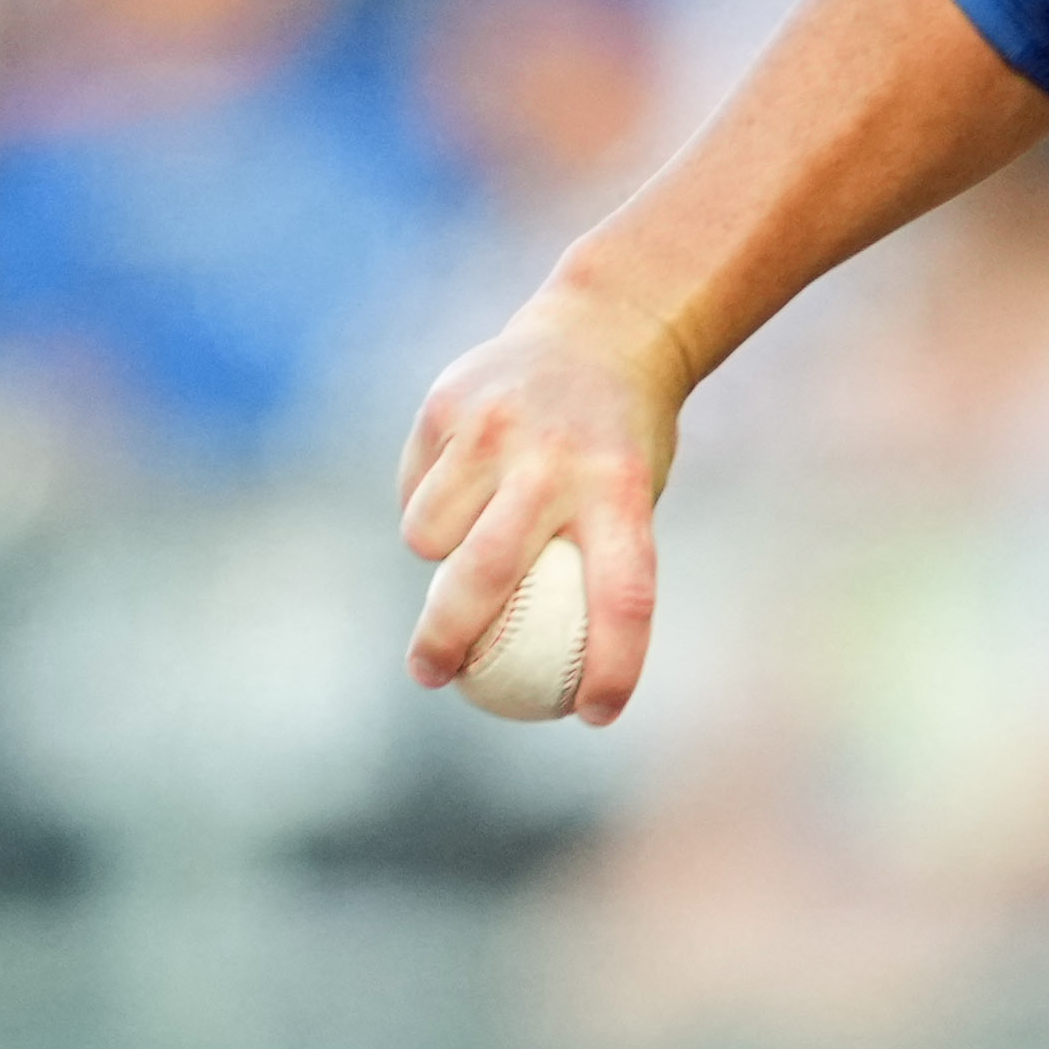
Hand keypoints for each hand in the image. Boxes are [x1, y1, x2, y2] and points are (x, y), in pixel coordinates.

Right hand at [397, 270, 692, 720]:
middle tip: (432, 675)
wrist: (601, 332)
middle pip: (486, 576)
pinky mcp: (446, 406)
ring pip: (429, 535)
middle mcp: (555, 460)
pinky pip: (414, 490)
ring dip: (435, 556)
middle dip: (446, 640)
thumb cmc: (620, 446)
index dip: (614, 667)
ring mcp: (493, 428)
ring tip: (465, 538)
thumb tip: (546, 676)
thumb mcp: (633, 499)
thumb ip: (590, 570)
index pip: (624, 598)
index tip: (592, 715)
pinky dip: (427, 504)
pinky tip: (460, 479)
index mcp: (622, 491)